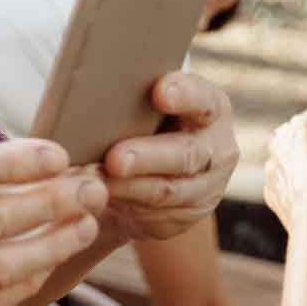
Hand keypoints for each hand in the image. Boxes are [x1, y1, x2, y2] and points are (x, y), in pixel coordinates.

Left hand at [101, 70, 237, 241]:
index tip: (161, 92)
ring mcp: (207, 186)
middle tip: (116, 159)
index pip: (203, 99)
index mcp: (210, 106)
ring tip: (96, 182)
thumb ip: (133, 94)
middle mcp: (215, 147)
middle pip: (185, 153)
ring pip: (169, 191)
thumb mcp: (146, 102)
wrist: (155, 165)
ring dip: (130, 188)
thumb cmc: (143, 116)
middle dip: (147, 157)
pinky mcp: (188, 215)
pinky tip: (100, 197)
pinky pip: (157, 215)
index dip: (184, 95)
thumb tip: (90, 90)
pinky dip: (125, 205)